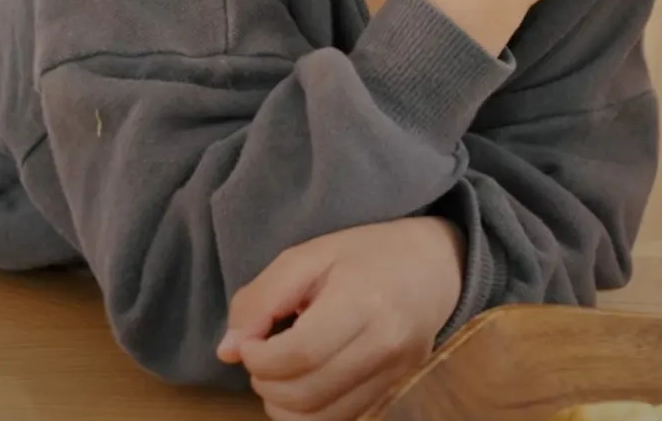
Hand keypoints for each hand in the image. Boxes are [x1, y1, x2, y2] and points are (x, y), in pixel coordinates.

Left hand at [217, 217, 465, 420]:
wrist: (433, 266)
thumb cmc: (366, 256)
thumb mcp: (307, 257)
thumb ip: (260, 300)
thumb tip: (228, 351)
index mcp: (363, 301)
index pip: (299, 354)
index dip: (258, 358)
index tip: (248, 343)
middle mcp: (385, 345)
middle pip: (306, 393)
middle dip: (265, 383)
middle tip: (261, 357)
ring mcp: (394, 374)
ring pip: (320, 419)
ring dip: (282, 406)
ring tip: (279, 374)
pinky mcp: (394, 391)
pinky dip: (309, 414)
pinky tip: (303, 385)